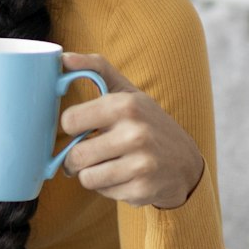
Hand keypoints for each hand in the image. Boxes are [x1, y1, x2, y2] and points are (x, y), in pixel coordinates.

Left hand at [56, 52, 205, 209]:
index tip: (81, 127)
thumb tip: (62, 56)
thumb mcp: (128, 92)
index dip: (71, 126)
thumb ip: (95, 69)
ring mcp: (141, 165)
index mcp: (126, 106)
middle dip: (76, 158)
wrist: (185, 164)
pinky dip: (108, 187)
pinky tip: (124, 177)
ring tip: (107, 164)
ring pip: (86, 178)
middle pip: (75, 156)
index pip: (69, 121)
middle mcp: (136, 134)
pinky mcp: (142, 190)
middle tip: (88, 153)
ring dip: (90, 174)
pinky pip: (102, 192)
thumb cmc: (148, 123)